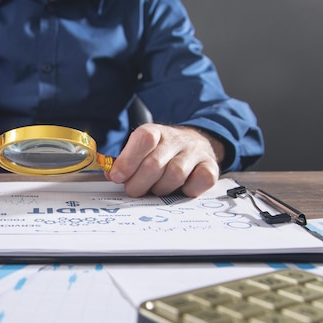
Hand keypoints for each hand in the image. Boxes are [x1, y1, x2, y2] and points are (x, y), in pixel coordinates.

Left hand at [104, 124, 223, 196]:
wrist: (194, 144)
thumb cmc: (162, 152)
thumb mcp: (140, 151)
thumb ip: (124, 162)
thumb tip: (112, 173)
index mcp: (155, 132)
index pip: (143, 139)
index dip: (128, 161)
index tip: (117, 177)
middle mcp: (176, 139)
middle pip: (154, 164)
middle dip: (139, 184)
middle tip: (134, 190)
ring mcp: (195, 152)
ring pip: (175, 175)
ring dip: (161, 189)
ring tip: (156, 189)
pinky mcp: (210, 167)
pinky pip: (199, 182)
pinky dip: (187, 190)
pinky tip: (180, 189)